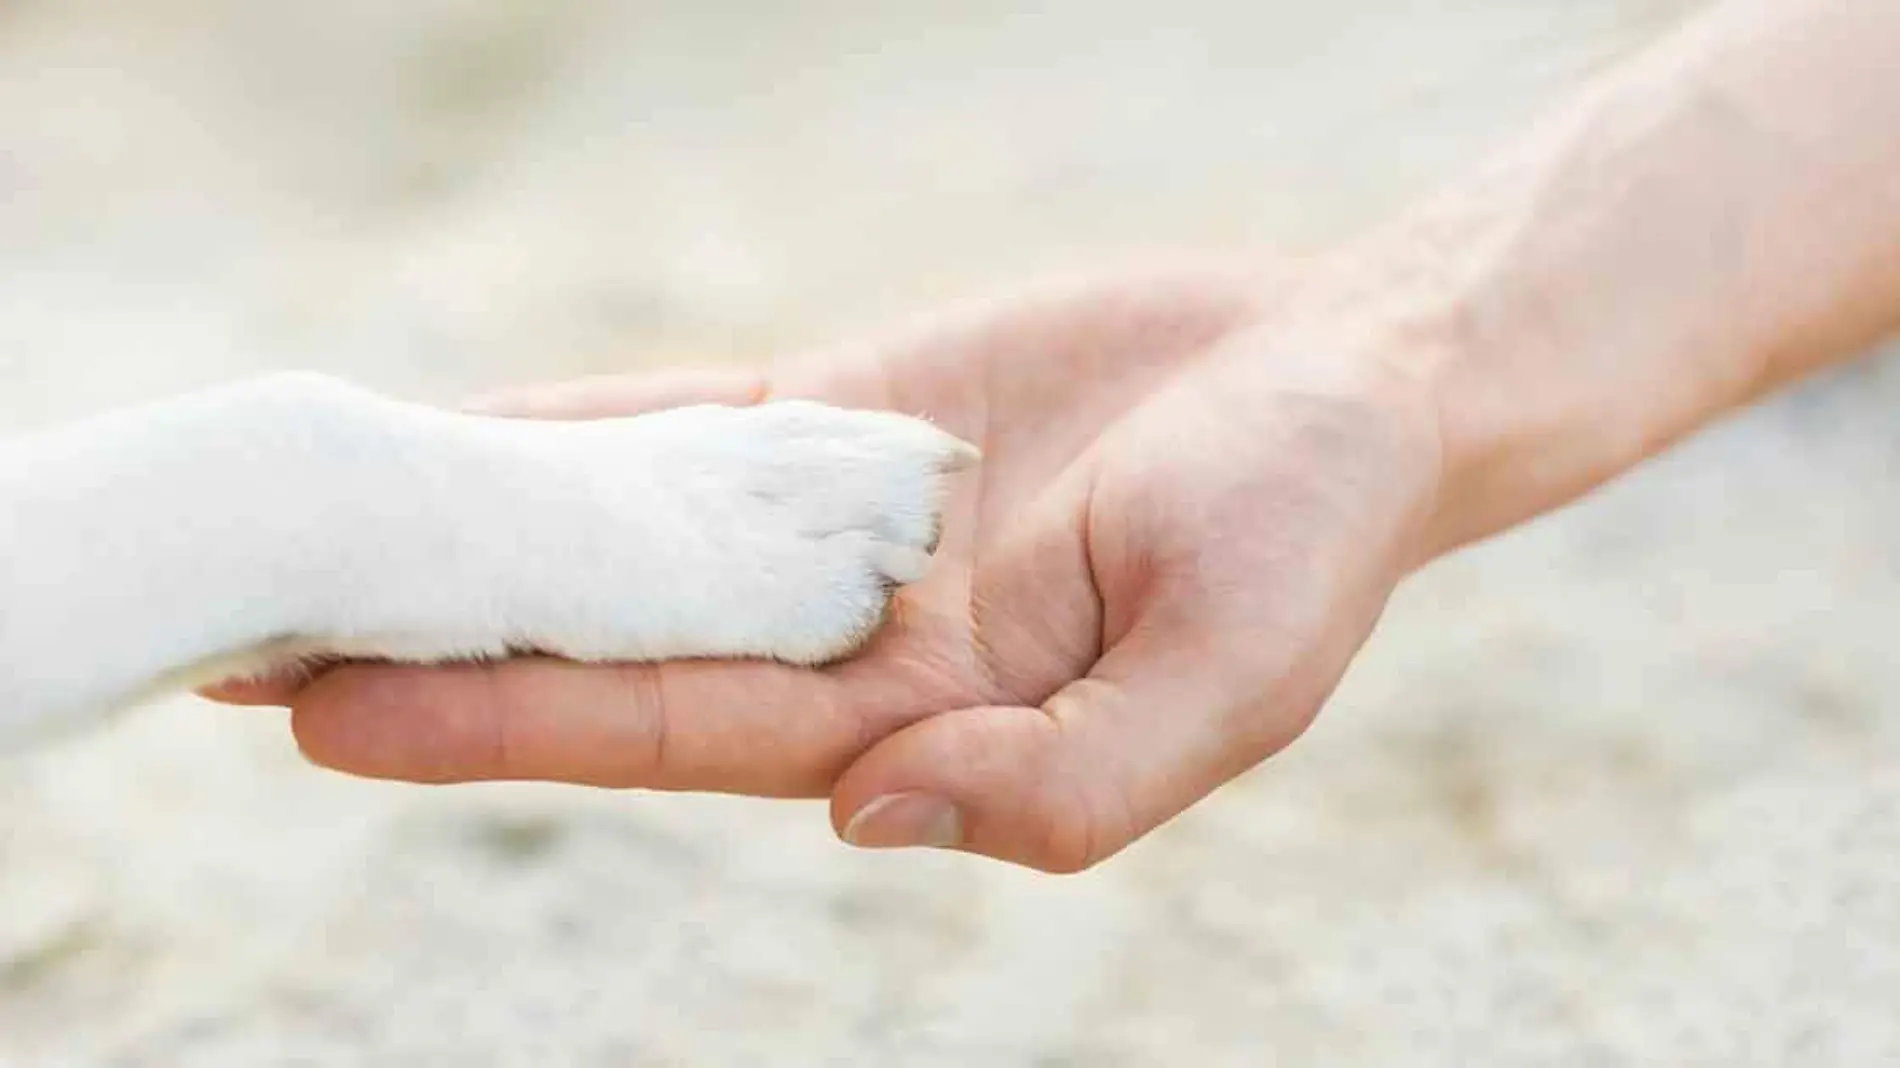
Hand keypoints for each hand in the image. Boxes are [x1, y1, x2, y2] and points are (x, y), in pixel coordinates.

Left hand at [208, 264, 1444, 871]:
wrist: (1350, 378)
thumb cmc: (1314, 534)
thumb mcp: (1228, 682)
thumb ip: (1062, 785)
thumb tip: (862, 814)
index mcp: (936, 723)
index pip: (683, 732)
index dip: (513, 722)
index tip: (341, 714)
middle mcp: (864, 638)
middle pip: (619, 643)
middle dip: (446, 647)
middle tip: (254, 640)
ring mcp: (849, 522)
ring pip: (634, 531)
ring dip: (488, 535)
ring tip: (325, 538)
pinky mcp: (859, 415)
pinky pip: (692, 421)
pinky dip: (582, 426)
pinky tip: (474, 432)